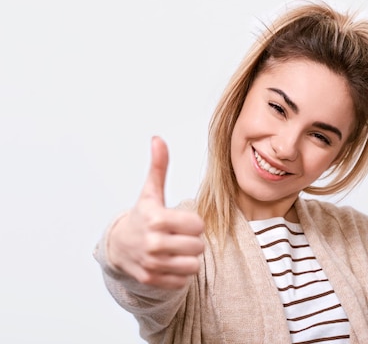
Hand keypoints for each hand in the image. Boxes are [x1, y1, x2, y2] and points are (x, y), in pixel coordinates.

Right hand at [107, 136, 204, 288]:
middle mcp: (153, 243)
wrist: (118, 246)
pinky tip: (170, 262)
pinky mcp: (152, 280)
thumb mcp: (150, 192)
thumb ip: (158, 167)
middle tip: (179, 236)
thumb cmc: (142, 216)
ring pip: (193, 265)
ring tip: (177, 249)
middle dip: (193, 241)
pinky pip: (184, 280)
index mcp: (156, 219)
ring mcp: (152, 264)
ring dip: (189, 257)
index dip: (193, 223)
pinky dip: (181, 273)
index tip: (182, 221)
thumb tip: (158, 139)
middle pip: (199, 246)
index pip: (198, 225)